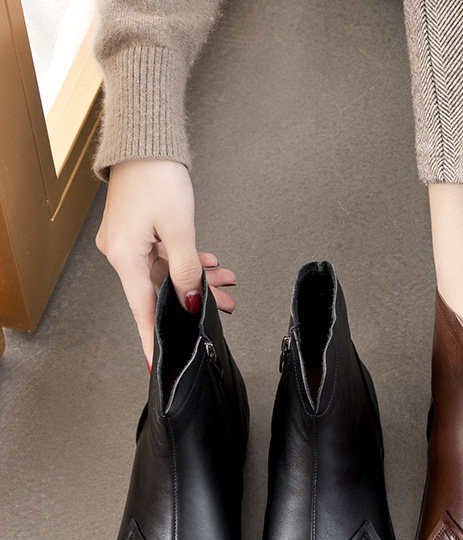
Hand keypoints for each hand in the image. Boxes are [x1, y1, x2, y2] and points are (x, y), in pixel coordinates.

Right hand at [95, 159, 235, 366]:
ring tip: (227, 282)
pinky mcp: (140, 231)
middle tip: (225, 306)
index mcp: (125, 257)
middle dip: (195, 299)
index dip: (154, 338)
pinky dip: (188, 261)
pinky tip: (211, 263)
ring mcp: (130, 242)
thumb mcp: (178, 229)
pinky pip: (166, 256)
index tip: (158, 364)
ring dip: (198, 278)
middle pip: (161, 291)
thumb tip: (188, 303)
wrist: (147, 140)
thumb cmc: (157, 177)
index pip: (143, 310)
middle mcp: (122, 253)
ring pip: (168, 273)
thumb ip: (185, 271)